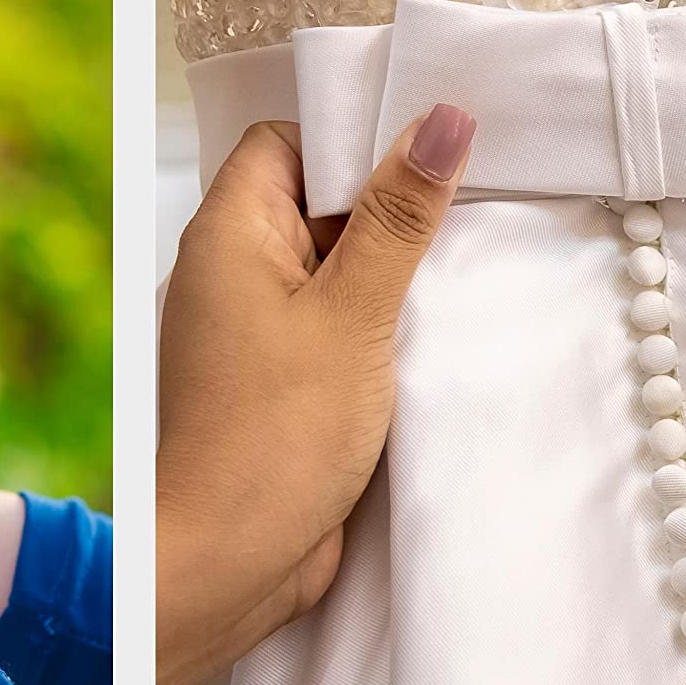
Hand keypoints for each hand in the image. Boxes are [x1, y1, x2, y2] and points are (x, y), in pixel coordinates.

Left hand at [155, 107, 473, 684]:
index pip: (288, 139)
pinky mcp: (278, 377)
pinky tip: (425, 339)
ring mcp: (252, 325)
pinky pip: (331, 322)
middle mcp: (230, 268)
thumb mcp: (356, 313)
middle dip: (386, 207)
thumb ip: (401, 216)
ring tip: (451, 278)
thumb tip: (444, 120)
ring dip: (387, 274)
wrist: (227, 564)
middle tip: (458, 214)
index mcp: (230, 230)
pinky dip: (375, 325)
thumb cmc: (274, 436)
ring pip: (331, 264)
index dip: (353, 138)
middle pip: (316, 198)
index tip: (428, 153)